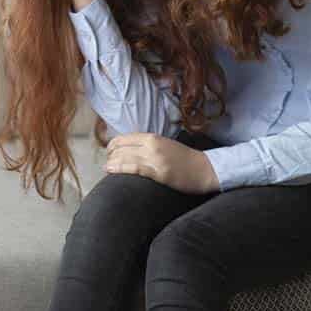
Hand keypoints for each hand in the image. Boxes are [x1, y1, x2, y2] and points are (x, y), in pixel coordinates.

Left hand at [105, 133, 219, 194]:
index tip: (108, 153)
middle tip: (107, 162)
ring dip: (112, 162)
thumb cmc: (184, 159)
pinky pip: (134, 168)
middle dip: (110, 155)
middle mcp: (152, 145)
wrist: (204, 169)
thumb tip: (128, 149)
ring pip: (125, 157)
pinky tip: (111, 171)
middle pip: (122, 148)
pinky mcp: (159, 172)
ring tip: (106, 168)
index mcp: (152, 137)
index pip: (124, 138)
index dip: (112, 145)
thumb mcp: (164, 145)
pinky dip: (120, 168)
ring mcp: (155, 158)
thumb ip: (147, 145)